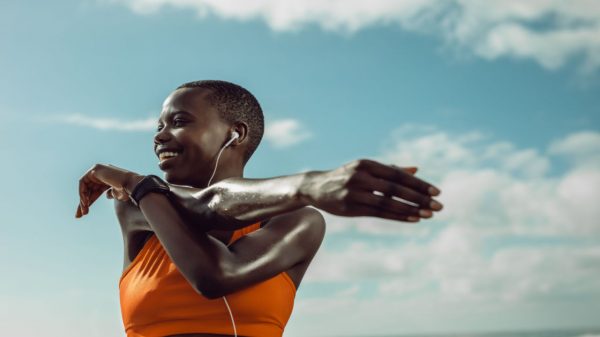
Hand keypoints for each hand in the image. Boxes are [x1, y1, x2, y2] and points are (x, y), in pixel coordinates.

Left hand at [75, 163, 143, 217]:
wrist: (132, 185)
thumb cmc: (128, 191)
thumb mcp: (117, 194)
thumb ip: (111, 193)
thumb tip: (107, 195)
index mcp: (107, 178)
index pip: (94, 191)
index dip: (89, 202)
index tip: (84, 213)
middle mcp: (102, 172)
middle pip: (88, 189)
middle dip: (83, 202)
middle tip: (80, 215)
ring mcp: (98, 169)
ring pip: (84, 187)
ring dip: (82, 200)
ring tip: (84, 210)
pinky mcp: (95, 169)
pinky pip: (83, 182)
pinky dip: (82, 193)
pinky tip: (85, 202)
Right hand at [300, 159, 442, 221]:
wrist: (316, 187)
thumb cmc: (347, 176)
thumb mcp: (366, 169)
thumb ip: (391, 169)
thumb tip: (417, 169)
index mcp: (367, 164)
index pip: (398, 175)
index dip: (418, 184)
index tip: (437, 191)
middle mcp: (360, 176)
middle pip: (396, 189)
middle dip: (419, 198)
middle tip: (439, 205)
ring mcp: (354, 193)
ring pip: (388, 203)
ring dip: (411, 209)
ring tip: (429, 214)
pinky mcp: (351, 208)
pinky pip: (379, 213)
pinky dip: (398, 216)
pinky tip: (413, 218)